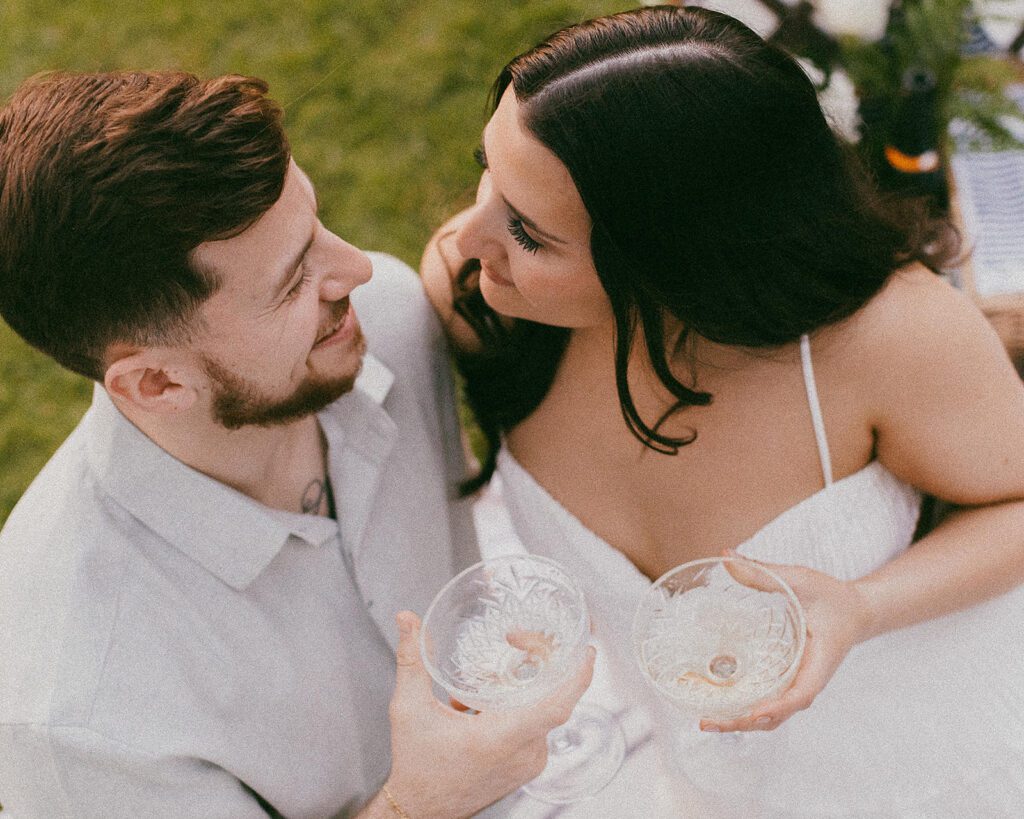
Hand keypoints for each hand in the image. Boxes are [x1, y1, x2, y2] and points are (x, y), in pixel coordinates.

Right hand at [380, 611, 595, 818]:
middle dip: (539, 661)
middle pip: (550, 697)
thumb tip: (407, 619)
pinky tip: (486, 703)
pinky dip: (519, 706)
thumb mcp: (409, 708)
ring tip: (487, 677)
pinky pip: (536, 726)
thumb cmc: (416, 766)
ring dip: (523, 686)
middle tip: (517, 638)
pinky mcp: (527, 767)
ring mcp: (528, 762)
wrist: (419, 810)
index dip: (577, 676)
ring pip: (542, 710)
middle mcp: (522, 752)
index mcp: (501, 737)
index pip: (557, 705)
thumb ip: (410, 659)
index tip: (587, 650)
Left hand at [699, 555, 872, 733]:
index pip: (802, 693)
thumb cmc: (834, 596)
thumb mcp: (801, 579)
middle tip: (707, 722)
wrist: (857, 611)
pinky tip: (719, 705)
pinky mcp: (789, 681)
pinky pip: (769, 703)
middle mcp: (809, 679)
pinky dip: (746, 709)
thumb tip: (726, 556)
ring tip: (707, 721)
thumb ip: (764, 571)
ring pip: (772, 715)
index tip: (753, 712)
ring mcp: (798, 684)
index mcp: (820, 661)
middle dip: (744, 723)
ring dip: (741, 722)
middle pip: (778, 714)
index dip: (777, 706)